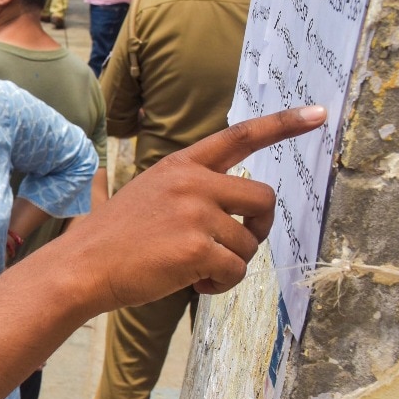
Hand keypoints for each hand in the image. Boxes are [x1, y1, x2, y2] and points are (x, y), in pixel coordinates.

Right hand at [62, 106, 326, 312]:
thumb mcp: (144, 194)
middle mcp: (192, 183)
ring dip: (229, 263)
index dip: (283, 124)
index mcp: (180, 166)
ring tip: (193, 269)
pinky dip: (219, 284)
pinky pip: (235, 270)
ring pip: (248, 243)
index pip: (239, 137)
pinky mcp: (196, 248)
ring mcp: (195, 214)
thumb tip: (172, 196)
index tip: (318, 115)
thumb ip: (179, 190)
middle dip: (258, 227)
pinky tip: (191, 282)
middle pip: (263, 197)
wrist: (81, 267)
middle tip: (234, 246)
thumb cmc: (109, 239)